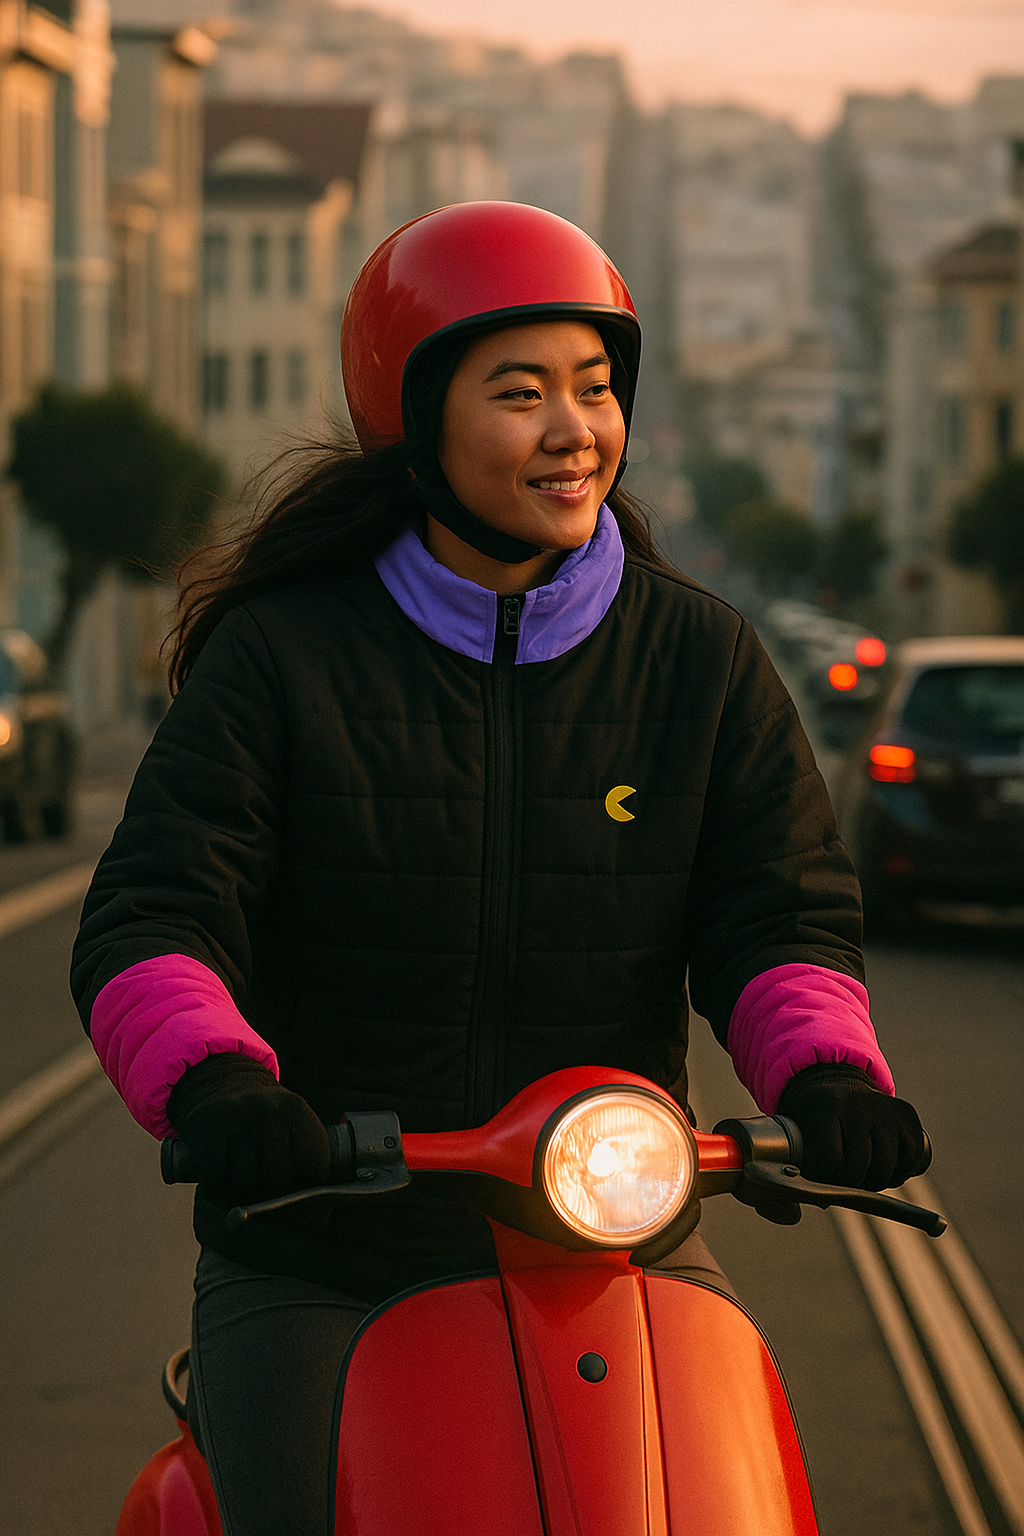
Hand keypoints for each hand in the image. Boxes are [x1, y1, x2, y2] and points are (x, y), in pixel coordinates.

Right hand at [167, 1054, 330, 1206]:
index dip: (310, 1193)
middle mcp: (269, 1111)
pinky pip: (217, 1183)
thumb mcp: (292, 1125)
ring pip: (246, 1186)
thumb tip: (319, 1216)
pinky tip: (223, 1188)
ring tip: (245, 1194)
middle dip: (274, 1198)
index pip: (314, 1168)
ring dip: (244, 1200)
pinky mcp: (208, 1133)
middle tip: (268, 1200)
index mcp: (297, 1111)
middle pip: (279, 1179)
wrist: (220, 1084)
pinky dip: (219, 1194)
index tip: (306, 1205)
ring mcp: (237, 1120)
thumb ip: (307, 1161)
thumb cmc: (264, 1121)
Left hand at [775, 1063, 930, 1190]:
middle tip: (843, 1181)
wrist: (834, 1083)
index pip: (829, 1158)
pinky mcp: (906, 1114)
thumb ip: (787, 1175)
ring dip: (877, 1181)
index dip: (824, 1178)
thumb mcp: (791, 1136)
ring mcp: (885, 1107)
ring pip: (888, 1168)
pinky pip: (914, 1159)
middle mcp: (857, 1102)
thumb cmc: (810, 1121)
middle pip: (860, 1167)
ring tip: (863, 1175)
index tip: (820, 1179)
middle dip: (851, 1184)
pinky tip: (887, 1165)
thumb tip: (797, 1213)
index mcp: (824, 1106)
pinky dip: (903, 1171)